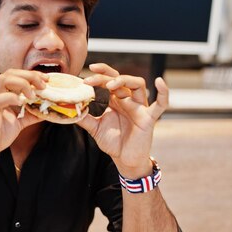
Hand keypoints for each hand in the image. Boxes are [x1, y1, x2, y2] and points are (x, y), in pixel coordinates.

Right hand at [0, 69, 46, 170]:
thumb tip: (47, 109)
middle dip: (30, 76)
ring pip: (4, 80)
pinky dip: (12, 97)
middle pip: (10, 73)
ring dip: (23, 84)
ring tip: (33, 95)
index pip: (14, 74)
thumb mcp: (19, 122)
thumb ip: (31, 113)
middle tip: (43, 85)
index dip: (31, 74)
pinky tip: (22, 103)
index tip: (46, 80)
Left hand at [80, 63, 168, 177]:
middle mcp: (128, 100)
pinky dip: (163, 92)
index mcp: (115, 100)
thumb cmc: (113, 142)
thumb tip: (68, 109)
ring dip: (124, 80)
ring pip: (138, 84)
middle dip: (105, 77)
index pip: (108, 81)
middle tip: (90, 79)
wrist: (125, 159)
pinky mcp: (149, 118)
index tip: (86, 72)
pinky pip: (161, 104)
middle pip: (120, 80)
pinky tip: (159, 81)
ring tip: (111, 84)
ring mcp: (139, 107)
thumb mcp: (94, 128)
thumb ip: (83, 118)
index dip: (99, 75)